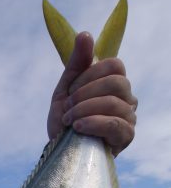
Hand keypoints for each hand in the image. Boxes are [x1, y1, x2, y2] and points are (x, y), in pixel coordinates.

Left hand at [47, 31, 136, 156]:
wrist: (59, 152)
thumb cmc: (64, 121)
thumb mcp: (65, 90)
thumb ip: (76, 64)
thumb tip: (85, 34)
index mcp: (115, 84)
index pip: (114, 65)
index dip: (88, 76)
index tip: (70, 92)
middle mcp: (127, 99)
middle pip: (116, 82)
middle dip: (84, 95)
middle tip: (67, 109)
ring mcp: (129, 118)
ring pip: (113, 103)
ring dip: (83, 111)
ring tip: (69, 121)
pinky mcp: (126, 137)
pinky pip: (114, 123)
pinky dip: (92, 123)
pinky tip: (78, 128)